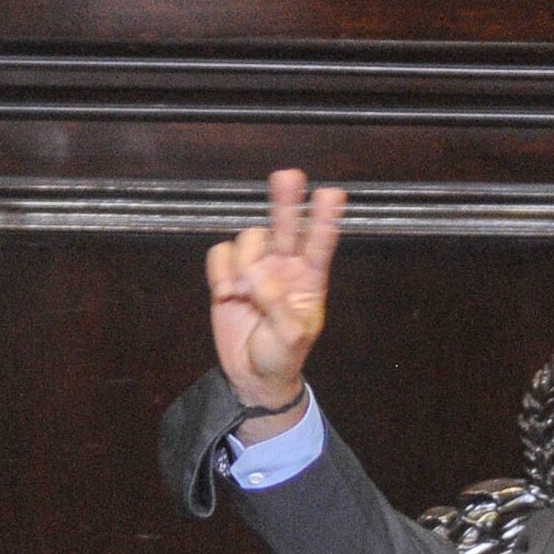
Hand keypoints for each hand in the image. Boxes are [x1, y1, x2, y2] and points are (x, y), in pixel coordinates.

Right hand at [206, 168, 345, 427]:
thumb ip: (278, 306)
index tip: (333, 195)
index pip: (320, 243)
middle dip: (286, 201)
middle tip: (289, 177)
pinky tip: (227, 294)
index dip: (325, 219)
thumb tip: (256, 278)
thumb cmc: (281, 358)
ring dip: (243, 261)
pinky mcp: (228, 276)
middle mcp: (284, 267)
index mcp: (309, 280)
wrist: (252, 376)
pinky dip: (220, 271)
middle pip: (286, 224)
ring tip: (243, 293)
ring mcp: (256, 269)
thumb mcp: (291, 338)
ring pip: (249, 239)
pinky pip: (221, 254)